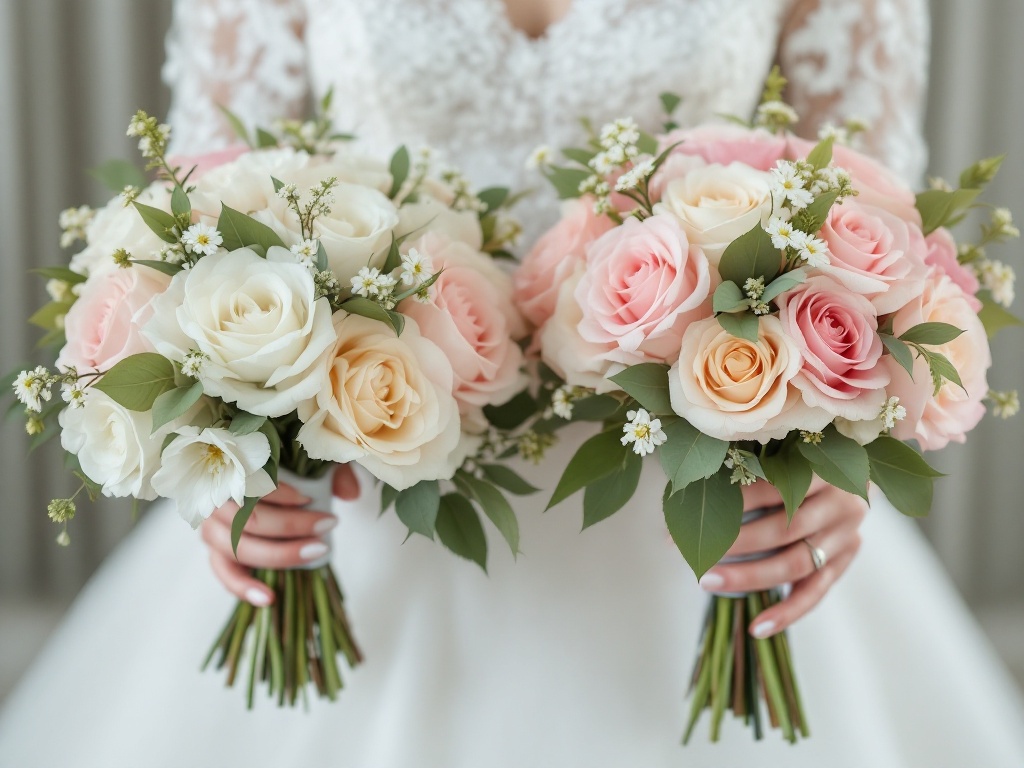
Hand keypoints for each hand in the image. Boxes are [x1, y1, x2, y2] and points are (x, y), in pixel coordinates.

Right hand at [201, 464, 360, 605]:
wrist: (265, 490)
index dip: (281, 493)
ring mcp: (213, 530)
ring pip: (240, 547)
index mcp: (232, 473)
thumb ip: (332, 470)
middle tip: (328, 524)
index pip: (250, 483)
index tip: (311, 498)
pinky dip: (245, 587)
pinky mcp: (217, 555)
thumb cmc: (289, 471)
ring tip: (317, 552)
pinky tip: (269, 598)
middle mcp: (216, 502)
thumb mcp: (312, 460)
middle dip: (291, 524)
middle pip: (249, 519)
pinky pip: (226, 574)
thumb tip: (351, 494)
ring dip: (280, 554)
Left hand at [697, 477, 866, 638]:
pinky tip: (757, 628)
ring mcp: (846, 536)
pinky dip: (786, 612)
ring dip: (749, 577)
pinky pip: (814, 593)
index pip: (773, 488)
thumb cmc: (801, 460)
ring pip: (795, 564)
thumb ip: (750, 462)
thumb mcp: (784, 452)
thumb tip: (692, 481)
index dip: (732, 500)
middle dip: (735, 543)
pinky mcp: (844, 561)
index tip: (691, 509)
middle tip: (694, 551)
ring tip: (708, 581)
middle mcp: (841, 505)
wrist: (851, 477)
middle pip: (783, 530)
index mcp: (824, 470)